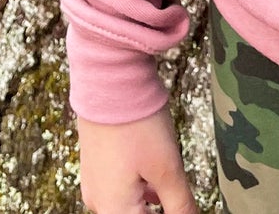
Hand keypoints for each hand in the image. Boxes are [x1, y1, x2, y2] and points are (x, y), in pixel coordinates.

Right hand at [77, 108, 199, 213]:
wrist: (108, 78)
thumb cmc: (137, 124)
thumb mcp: (167, 168)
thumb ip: (181, 205)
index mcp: (114, 210)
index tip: (184, 205)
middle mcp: (98, 202)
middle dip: (158, 209)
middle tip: (179, 195)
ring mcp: (94, 182)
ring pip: (127, 204)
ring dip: (151, 202)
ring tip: (171, 188)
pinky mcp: (96, 163)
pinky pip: (119, 188)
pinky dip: (140, 189)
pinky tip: (157, 180)